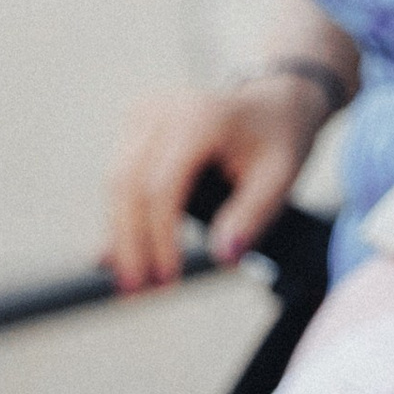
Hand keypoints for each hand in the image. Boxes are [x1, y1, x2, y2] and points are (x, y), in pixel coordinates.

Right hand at [104, 75, 331, 286]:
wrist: (271, 102)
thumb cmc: (277, 142)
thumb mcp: (280, 180)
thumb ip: (251, 216)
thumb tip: (222, 257)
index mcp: (200, 118)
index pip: (162, 187)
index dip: (159, 238)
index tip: (168, 279)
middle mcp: (163, 110)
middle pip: (128, 185)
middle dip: (130, 243)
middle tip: (135, 291)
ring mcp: (144, 113)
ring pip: (116, 182)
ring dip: (119, 235)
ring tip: (129, 282)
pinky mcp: (135, 124)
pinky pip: (119, 176)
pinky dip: (119, 218)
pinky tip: (113, 254)